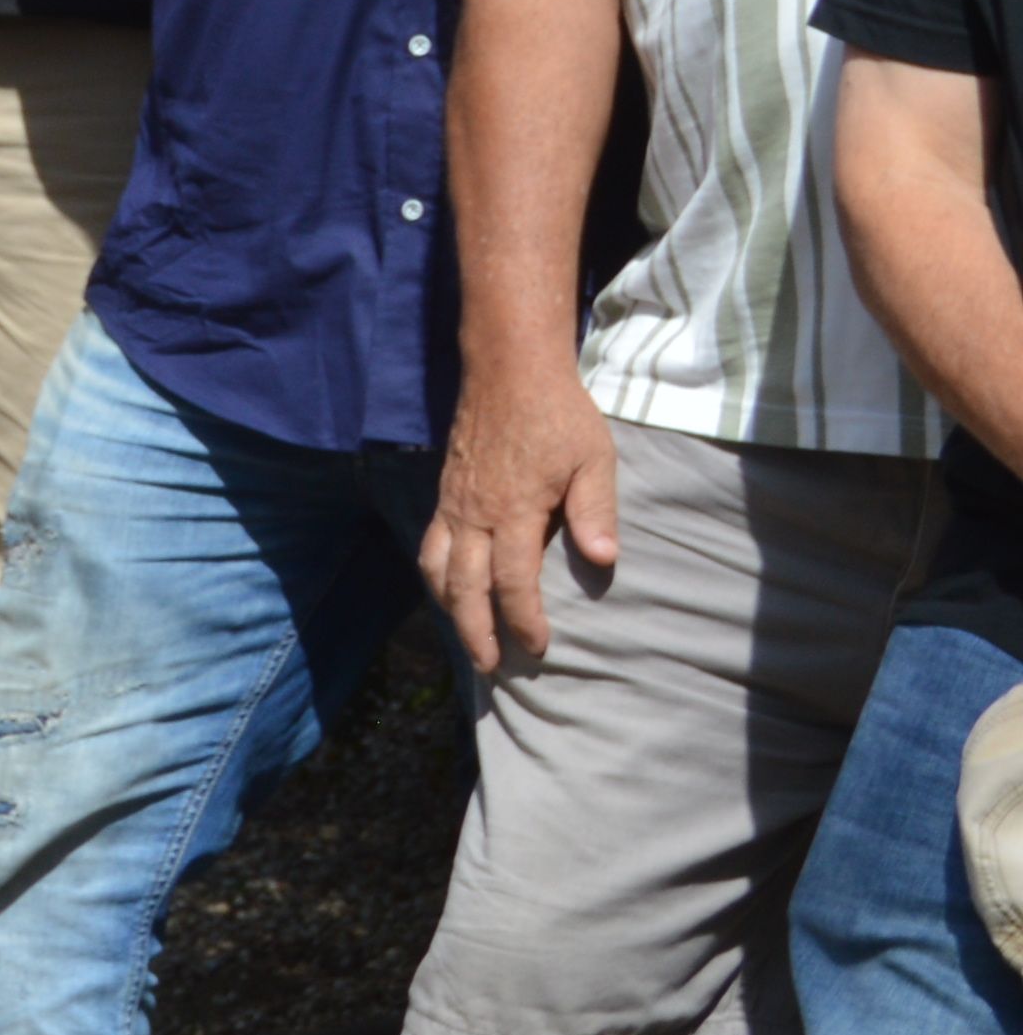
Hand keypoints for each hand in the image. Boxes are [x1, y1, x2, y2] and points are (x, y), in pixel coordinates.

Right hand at [426, 364, 623, 674]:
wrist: (508, 369)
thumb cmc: (560, 415)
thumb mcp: (593, 460)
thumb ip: (595, 511)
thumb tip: (603, 559)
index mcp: (513, 510)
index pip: (512, 581)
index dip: (524, 619)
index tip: (539, 646)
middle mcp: (474, 512)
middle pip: (464, 586)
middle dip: (475, 630)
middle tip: (490, 664)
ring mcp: (454, 502)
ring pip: (437, 567)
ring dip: (449, 607)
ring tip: (466, 634)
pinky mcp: (446, 491)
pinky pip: (431, 542)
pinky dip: (436, 574)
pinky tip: (449, 586)